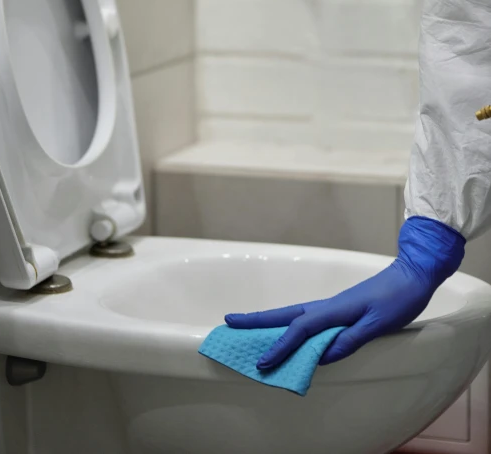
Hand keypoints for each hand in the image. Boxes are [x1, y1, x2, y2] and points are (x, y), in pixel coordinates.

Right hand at [225, 217, 464, 367]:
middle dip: (256, 320)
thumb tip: (322, 355)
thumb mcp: (378, 323)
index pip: (300, 330)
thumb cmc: (398, 299)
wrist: (411, 275)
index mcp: (335, 310)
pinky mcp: (337, 309)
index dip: (281, 347)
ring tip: (246, 327)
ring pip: (292, 315)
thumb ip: (350, 339)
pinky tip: (285, 332)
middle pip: (285, 315)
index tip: (262, 363)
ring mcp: (331, 307)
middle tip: (228, 322)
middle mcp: (327, 306)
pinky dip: (288, 325)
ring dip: (268, 322)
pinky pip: (305, 319)